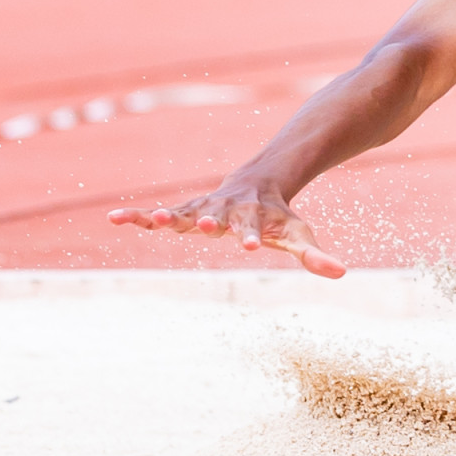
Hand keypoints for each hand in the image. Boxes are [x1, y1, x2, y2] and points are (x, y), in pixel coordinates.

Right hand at [108, 182, 346, 278]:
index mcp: (255, 216)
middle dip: (212, 222)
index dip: (254, 236)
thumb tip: (341, 274)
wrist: (259, 182)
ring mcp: (202, 209)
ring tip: (151, 220)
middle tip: (205, 227)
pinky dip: (137, 215)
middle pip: (218, 216)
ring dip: (169, 216)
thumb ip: (314, 255)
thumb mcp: (298, 233)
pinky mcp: (184, 211)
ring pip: (184, 212)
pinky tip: (113, 218)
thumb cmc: (279, 215)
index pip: (256, 228)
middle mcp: (226, 210)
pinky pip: (157, 213)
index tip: (252, 246)